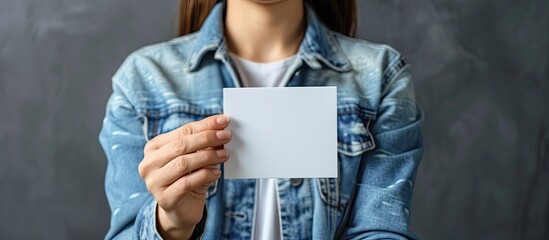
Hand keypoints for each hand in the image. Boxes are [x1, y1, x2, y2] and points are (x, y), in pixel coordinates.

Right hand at [138, 114, 230, 238]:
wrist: (181, 209)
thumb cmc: (187, 178)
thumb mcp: (194, 157)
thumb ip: (202, 143)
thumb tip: (220, 128)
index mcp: (153, 148)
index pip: (182, 131)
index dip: (204, 125)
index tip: (223, 121)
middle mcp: (149, 164)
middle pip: (181, 146)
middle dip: (206, 139)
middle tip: (226, 136)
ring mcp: (154, 182)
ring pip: (183, 164)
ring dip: (208, 157)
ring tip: (224, 155)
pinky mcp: (164, 199)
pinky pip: (187, 183)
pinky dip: (205, 175)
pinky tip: (217, 173)